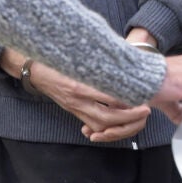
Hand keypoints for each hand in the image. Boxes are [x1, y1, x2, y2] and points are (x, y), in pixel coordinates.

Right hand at [0, 49, 150, 142]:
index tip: (142, 93)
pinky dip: (107, 127)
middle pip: (107, 116)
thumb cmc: (58, 58)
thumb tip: (123, 59)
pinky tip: (120, 122)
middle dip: (129, 116)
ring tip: (137, 117)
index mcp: (79, 83)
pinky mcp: (74, 112)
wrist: (35, 69)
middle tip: (146, 109)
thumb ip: (99, 59)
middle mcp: (77, 99)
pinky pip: (93, 125)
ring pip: (101, 125)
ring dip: (121, 125)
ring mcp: (75, 107)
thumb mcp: (78, 55)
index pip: (107, 94)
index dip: (126, 96)